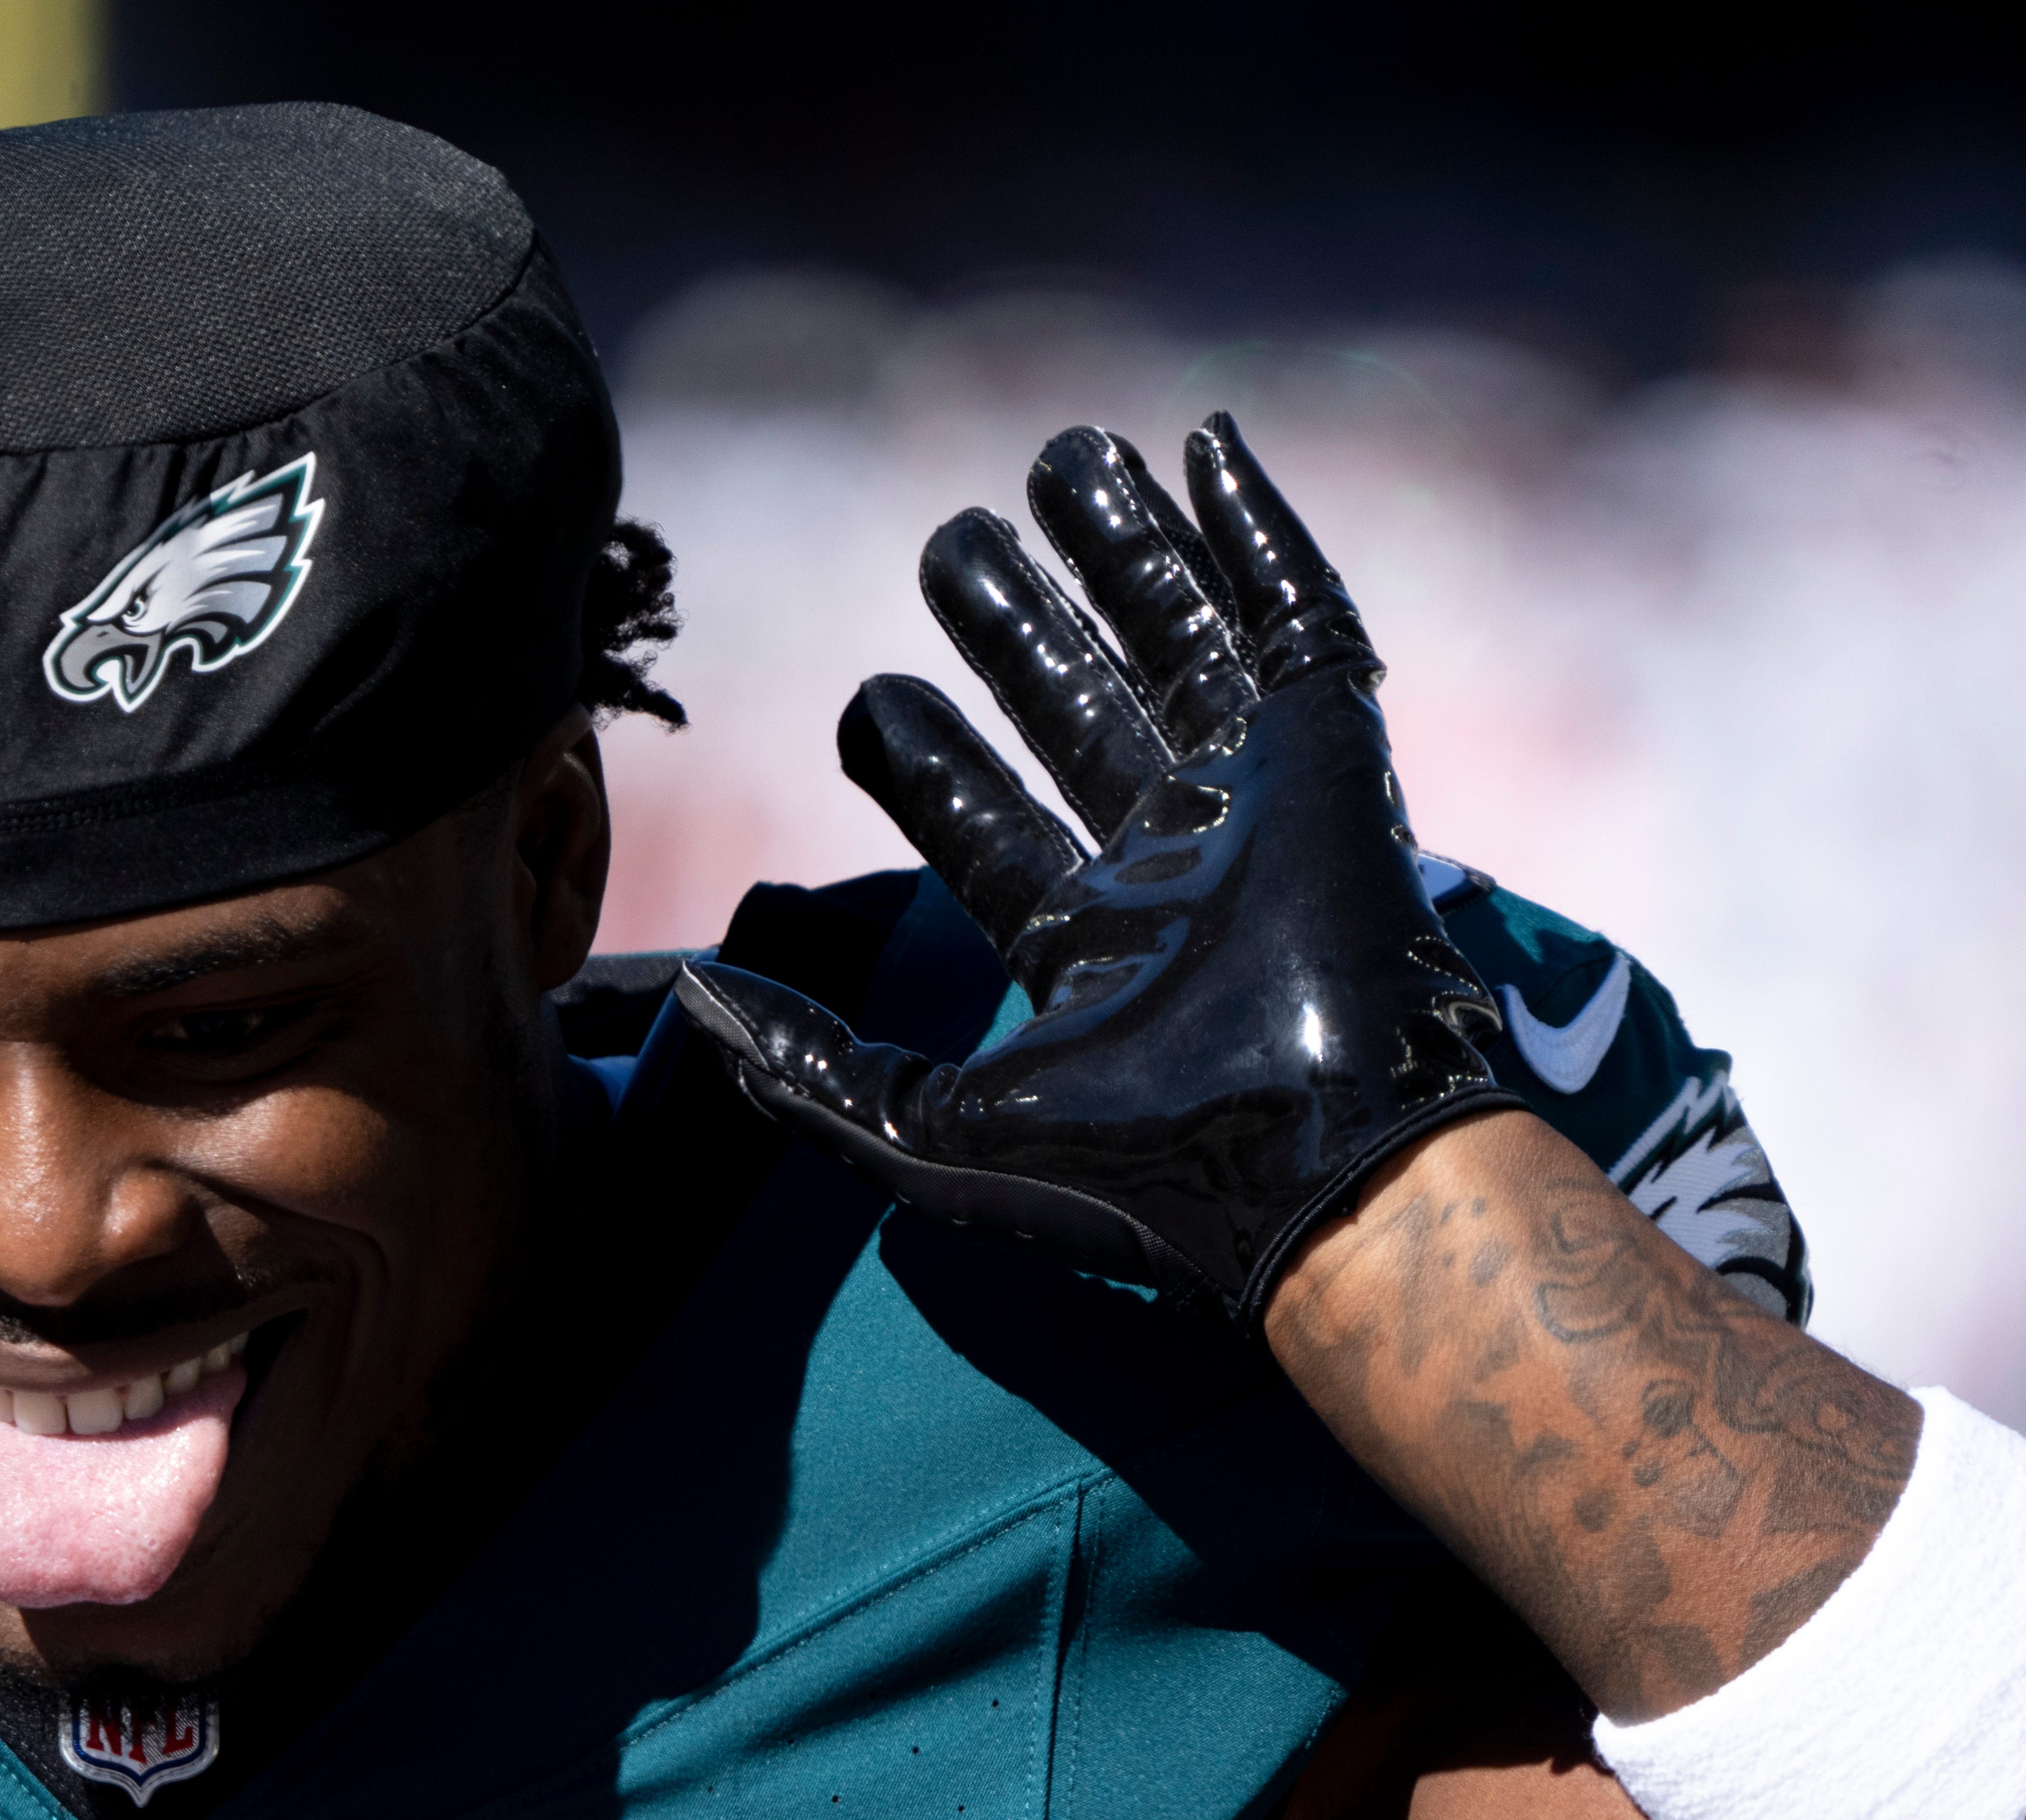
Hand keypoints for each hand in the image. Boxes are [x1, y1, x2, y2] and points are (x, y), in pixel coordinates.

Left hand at [670, 415, 1509, 1320]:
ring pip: (1177, 638)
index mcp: (1087, 946)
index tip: (869, 697)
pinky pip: (1300, 611)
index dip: (928, 760)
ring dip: (1121, 547)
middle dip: (1015, 621)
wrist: (1306, 1161)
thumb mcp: (927, 1133)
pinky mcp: (1335, 747)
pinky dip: (1260, 527)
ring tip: (1060, 454)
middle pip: (1076, 708)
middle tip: (947, 540)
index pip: (989, 825)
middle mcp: (1170, 861)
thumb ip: (806, 1070)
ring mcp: (1256, 798)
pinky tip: (1208, 446)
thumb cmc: (1131, 1167)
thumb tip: (689, 1002)